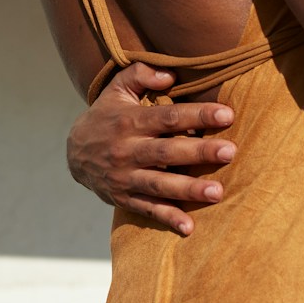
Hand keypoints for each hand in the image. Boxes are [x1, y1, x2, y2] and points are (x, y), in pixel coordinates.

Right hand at [66, 62, 235, 235]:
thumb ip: (141, 74)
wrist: (73, 153)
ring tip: (217, 192)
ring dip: (188, 189)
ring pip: (159, 184)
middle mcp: (127, 150)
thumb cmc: (107, 116)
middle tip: (230, 151)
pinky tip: (189, 227)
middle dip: (199, 152)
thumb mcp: (117, 89)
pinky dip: (167, 219)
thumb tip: (170, 75)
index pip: (167, 117)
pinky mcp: (124, 198)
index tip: (227, 114)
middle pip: (167, 152)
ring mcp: (125, 177)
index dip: (197, 114)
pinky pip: (148, 210)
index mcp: (130, 121)